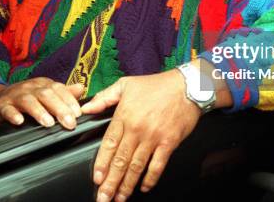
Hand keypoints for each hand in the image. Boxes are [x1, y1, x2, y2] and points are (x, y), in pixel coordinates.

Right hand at [0, 78, 84, 129]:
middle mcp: (30, 88)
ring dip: (39, 111)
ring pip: (28, 101)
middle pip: (46, 94)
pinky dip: (13, 115)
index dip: (69, 100)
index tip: (78, 114)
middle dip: (59, 108)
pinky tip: (20, 121)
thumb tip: (81, 88)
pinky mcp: (2, 106)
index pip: (58, 89)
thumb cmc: (27, 98)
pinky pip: (7, 109)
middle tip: (69, 123)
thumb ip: (63, 93)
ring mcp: (15, 96)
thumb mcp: (45, 93)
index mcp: (43, 84)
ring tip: (48, 123)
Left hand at [81, 69, 200, 201]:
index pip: (109, 144)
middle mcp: (137, 129)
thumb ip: (104, 97)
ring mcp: (153, 137)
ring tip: (119, 198)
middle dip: (110, 182)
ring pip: (136, 166)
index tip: (96, 178)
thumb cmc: (156, 85)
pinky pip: (158, 165)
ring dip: (126, 185)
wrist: (187, 86)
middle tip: (103, 198)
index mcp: (124, 115)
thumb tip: (86, 108)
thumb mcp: (126, 84)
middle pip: (120, 160)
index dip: (102, 164)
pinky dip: (150, 179)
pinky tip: (144, 187)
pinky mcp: (169, 143)